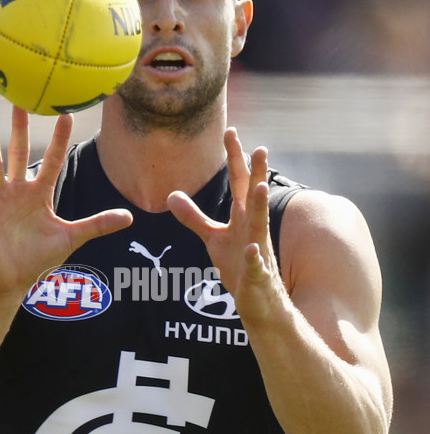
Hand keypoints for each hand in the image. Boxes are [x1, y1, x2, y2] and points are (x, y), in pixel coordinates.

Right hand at [0, 106, 132, 301]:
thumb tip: (130, 217)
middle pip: (19, 154)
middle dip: (20, 129)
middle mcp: (18, 193)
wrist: (12, 281)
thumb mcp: (71, 238)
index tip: (65, 114)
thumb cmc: (38, 258)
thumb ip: (97, 225)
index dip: (58, 139)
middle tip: (20, 100)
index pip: (52, 161)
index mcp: (40, 195)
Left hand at [167, 128, 285, 324]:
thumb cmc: (238, 267)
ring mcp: (257, 251)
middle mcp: (253, 230)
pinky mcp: (257, 276)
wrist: (259, 302)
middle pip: (254, 196)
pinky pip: (256, 266)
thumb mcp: (213, 239)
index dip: (235, 158)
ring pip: (261, 225)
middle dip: (257, 173)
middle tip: (260, 147)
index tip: (231, 131)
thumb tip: (172, 195)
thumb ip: (194, 217)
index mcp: (242, 218)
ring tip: (261, 186)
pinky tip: (250, 250)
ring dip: (261, 206)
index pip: (239, 182)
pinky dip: (253, 259)